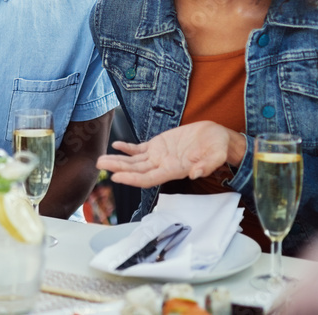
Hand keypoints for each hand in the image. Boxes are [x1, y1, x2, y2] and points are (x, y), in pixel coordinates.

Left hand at [96, 121, 244, 187]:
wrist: (217, 138)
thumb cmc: (218, 148)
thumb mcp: (216, 155)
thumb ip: (206, 165)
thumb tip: (196, 174)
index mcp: (174, 170)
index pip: (148, 178)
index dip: (132, 179)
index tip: (116, 177)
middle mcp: (163, 165)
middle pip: (136, 170)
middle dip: (118, 168)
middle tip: (99, 164)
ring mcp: (160, 155)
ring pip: (134, 161)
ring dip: (118, 160)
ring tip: (101, 159)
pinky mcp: (159, 145)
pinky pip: (140, 148)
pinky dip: (128, 148)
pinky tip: (116, 145)